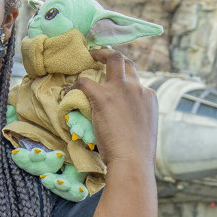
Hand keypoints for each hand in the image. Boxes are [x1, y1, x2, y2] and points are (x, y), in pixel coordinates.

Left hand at [73, 49, 156, 169]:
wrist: (132, 161)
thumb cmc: (138, 156)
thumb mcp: (144, 131)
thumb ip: (136, 120)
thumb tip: (126, 126)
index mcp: (148, 98)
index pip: (136, 82)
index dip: (124, 82)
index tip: (114, 84)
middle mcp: (137, 88)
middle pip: (126, 62)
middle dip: (113, 55)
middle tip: (99, 55)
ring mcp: (120, 90)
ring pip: (112, 59)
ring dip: (99, 55)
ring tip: (87, 57)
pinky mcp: (102, 96)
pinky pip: (84, 82)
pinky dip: (75, 85)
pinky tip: (68, 91)